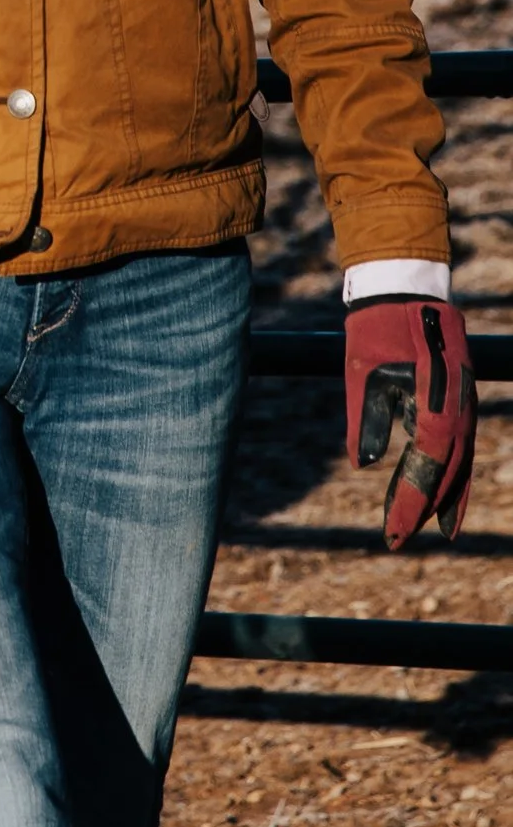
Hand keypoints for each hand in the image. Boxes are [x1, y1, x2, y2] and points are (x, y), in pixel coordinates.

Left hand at [346, 294, 475, 547]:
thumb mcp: (363, 373)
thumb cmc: (378, 328)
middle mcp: (458, 408)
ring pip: (460, 460)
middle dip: (424, 507)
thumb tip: (365, 464)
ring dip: (447, 496)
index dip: (409, 500)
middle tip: (399, 538)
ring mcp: (464, 403)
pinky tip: (447, 491)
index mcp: (435, 403)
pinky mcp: (461, 398)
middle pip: (447, 470)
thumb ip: (366, 420)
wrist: (404, 288)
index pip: (425, 465)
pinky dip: (456, 471)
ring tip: (433, 529)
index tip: (391, 531)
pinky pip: (462, 443)